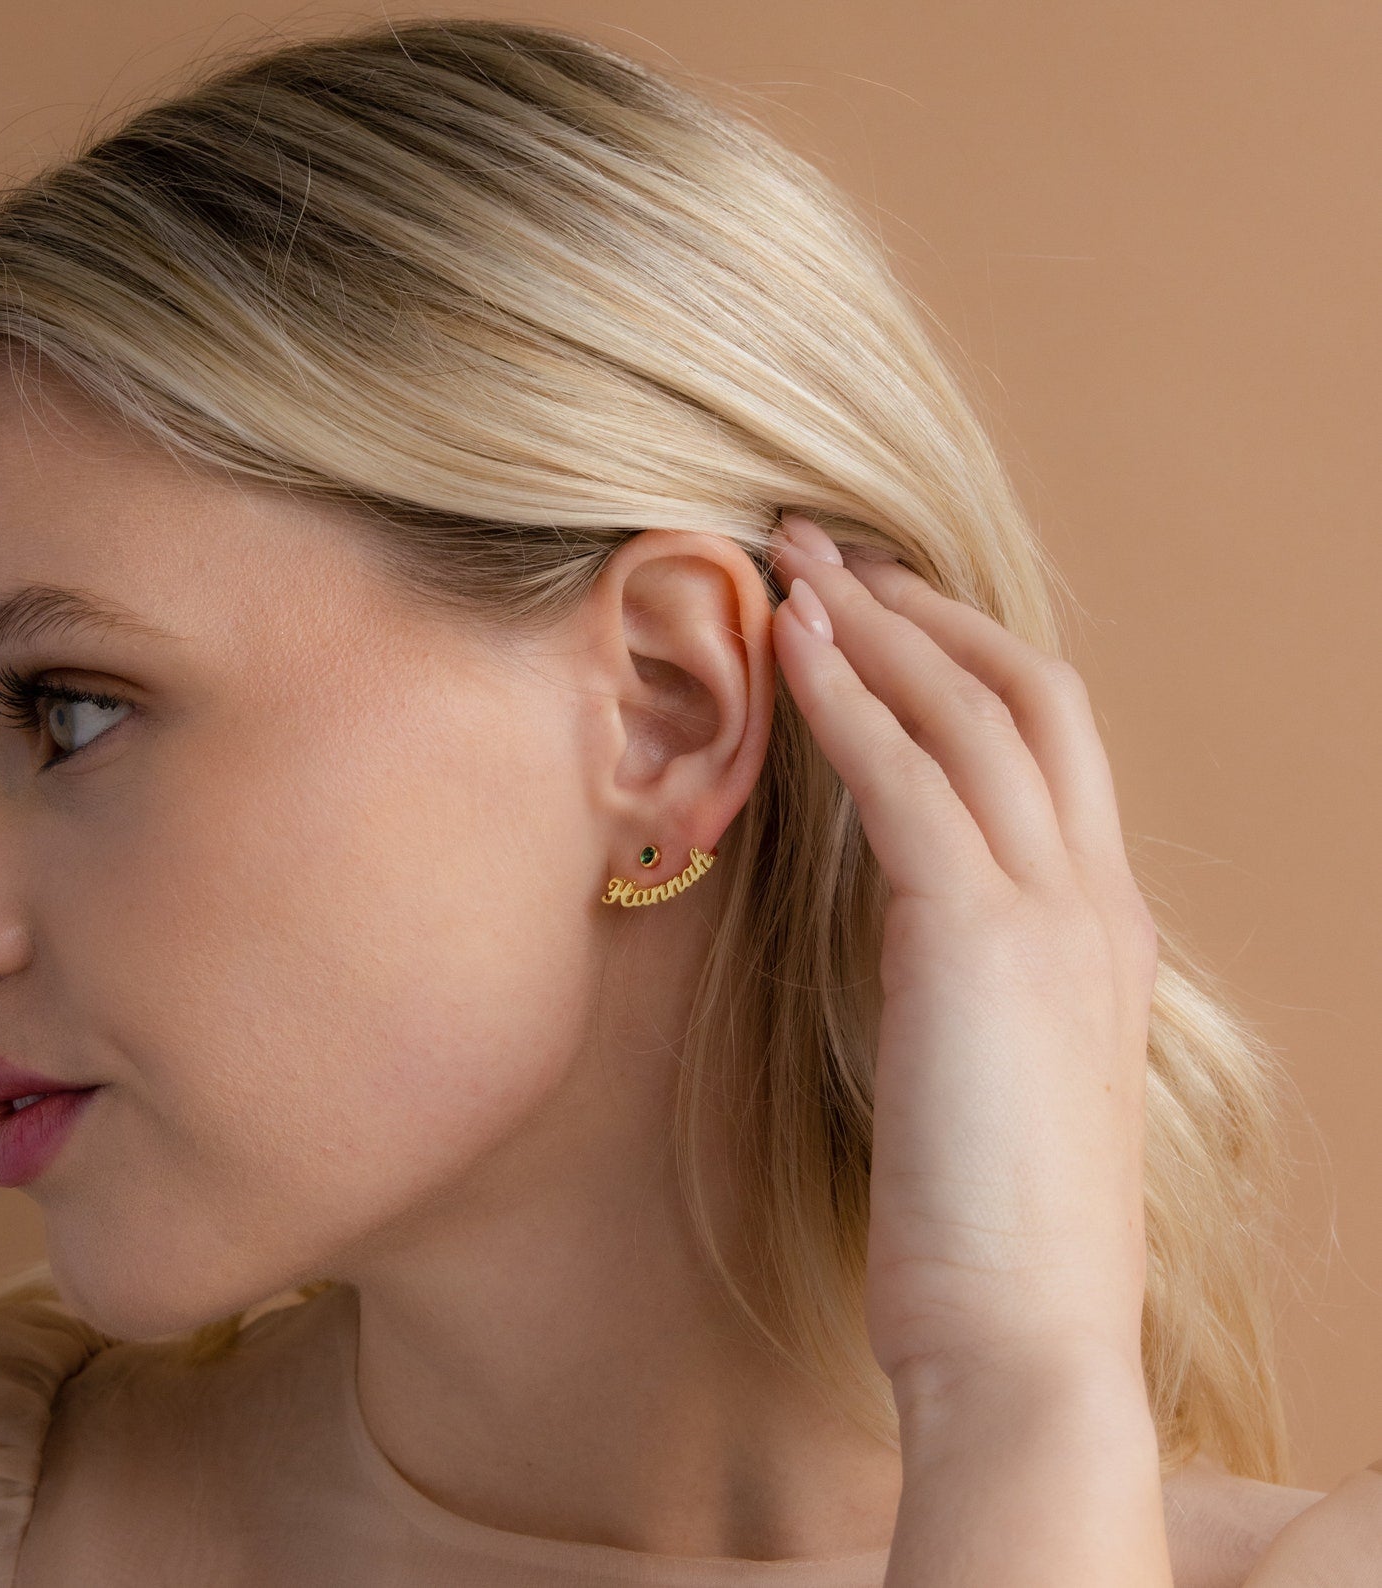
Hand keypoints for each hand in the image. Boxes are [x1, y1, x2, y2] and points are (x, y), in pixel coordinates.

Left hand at [767, 513, 1159, 1394]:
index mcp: (1102, 927)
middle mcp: (1094, 897)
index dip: (963, 659)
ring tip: (794, 561)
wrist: (1024, 1340)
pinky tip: (786, 642)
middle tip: (831, 548)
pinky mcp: (976, 936)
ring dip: (878, 623)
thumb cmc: (983, 1226)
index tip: (878, 614)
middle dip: (926, 606)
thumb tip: (903, 914)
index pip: (1047, 745)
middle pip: (1027, 691)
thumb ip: (966, 974)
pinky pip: (906, 775)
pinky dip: (845, 695)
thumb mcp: (989, 1071)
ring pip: (971, 709)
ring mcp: (1052, 910)